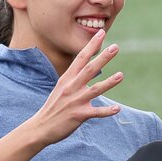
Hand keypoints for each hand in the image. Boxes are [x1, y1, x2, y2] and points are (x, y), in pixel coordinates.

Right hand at [23, 29, 123, 146]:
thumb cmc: (53, 107)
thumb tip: (87, 68)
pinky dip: (106, 111)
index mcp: (67, 79)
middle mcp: (71, 87)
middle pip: (89, 69)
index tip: (102, 33)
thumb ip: (74, 78)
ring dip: (109, 83)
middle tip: (116, 47)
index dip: (92, 45)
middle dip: (103, 58)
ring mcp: (75, 101)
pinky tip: (117, 108)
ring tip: (121, 75)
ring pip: (95, 89)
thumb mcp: (61, 87)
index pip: (81, 58)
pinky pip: (96, 112)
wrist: (40, 127)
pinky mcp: (79, 115)